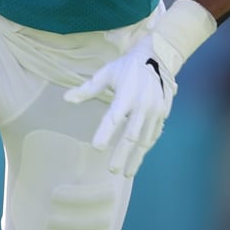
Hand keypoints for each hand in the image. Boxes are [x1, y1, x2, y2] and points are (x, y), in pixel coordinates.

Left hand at [64, 34, 177, 177]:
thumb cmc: (127, 67)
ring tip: (126, 172)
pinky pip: (154, 134)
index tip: (97, 147)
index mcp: (127, 94)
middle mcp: (144, 104)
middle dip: (122, 153)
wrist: (158, 57)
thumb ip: (87, 89)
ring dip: (136, 157)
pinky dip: (145, 147)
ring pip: (145, 138)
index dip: (106, 132)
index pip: (115, 117)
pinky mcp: (163, 113)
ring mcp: (155, 110)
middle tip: (112, 169)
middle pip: (132, 134)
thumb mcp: (106, 74)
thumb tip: (66, 98)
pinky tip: (138, 158)